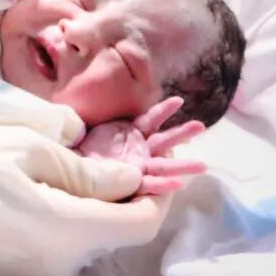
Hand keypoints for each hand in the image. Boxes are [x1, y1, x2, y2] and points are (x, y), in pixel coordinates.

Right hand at [0, 123, 166, 275]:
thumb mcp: (23, 148)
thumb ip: (81, 168)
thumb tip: (126, 175)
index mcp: (65, 229)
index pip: (140, 223)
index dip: (160, 191)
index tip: (166, 160)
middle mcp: (57, 264)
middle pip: (112, 232)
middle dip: (122, 193)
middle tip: (115, 148)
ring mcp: (31, 275)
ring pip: (83, 239)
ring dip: (89, 205)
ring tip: (72, 162)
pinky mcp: (9, 274)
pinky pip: (54, 246)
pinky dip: (60, 218)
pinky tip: (37, 187)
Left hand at [79, 97, 205, 195]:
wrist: (71, 166)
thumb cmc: (80, 142)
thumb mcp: (87, 121)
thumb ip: (99, 109)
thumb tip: (88, 90)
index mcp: (130, 132)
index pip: (151, 119)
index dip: (164, 111)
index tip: (179, 101)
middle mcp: (138, 149)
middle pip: (164, 140)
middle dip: (182, 133)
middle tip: (201, 126)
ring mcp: (138, 166)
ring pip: (164, 165)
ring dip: (183, 165)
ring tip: (203, 165)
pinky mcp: (132, 182)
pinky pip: (150, 184)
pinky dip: (163, 184)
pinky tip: (178, 184)